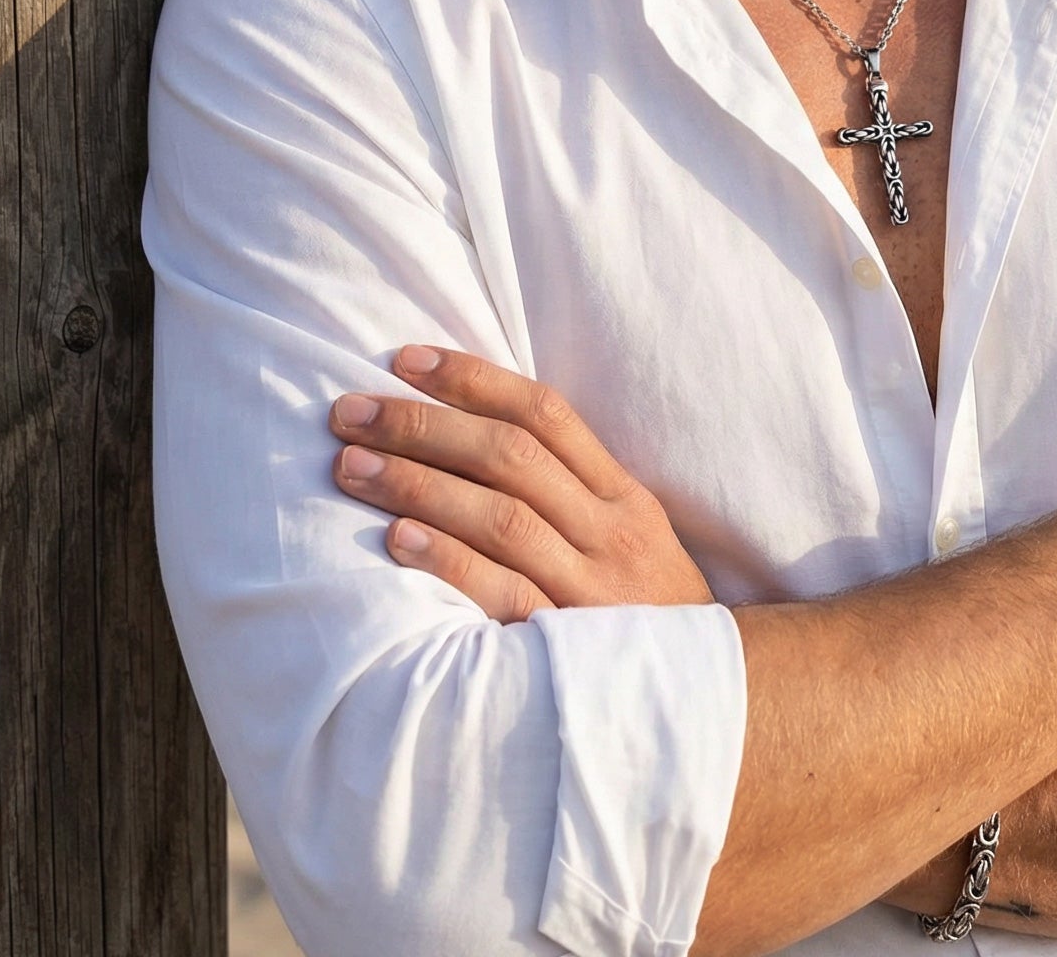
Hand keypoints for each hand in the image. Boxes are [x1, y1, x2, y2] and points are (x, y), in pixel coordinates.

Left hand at [328, 346, 713, 621]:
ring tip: (351, 465)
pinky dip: (449, 561)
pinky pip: (503, 593)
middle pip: (511, 456)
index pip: (545, 414)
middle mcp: (608, 531)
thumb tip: (476, 435)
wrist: (707, 698)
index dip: (473, 379)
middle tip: (350, 411)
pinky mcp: (567, 647)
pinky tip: (395, 539)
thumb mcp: (631, 538)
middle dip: (424, 425)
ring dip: (419, 484)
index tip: (406, 359)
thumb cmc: (648, 612)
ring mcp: (591, 588)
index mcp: (622, 495)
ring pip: (502, 516)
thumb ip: (572, 491)